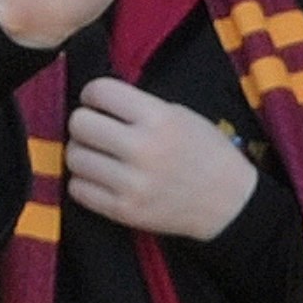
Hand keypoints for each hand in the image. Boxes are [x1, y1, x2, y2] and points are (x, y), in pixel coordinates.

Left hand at [60, 75, 264, 242]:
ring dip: (82, 153)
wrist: (228, 202)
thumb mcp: (180, 115)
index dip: (92, 94)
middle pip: (80, 124)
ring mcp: (131, 183)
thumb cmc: (206, 153)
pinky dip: (84, 181)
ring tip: (98, 155)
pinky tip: (100, 178)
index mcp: (159, 118)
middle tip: (94, 130)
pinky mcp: (124, 211)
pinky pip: (78, 190)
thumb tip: (97, 104)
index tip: (96, 102)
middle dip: (84, 123)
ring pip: (74, 158)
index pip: (100, 92)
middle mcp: (142, 148)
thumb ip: (139, 107)